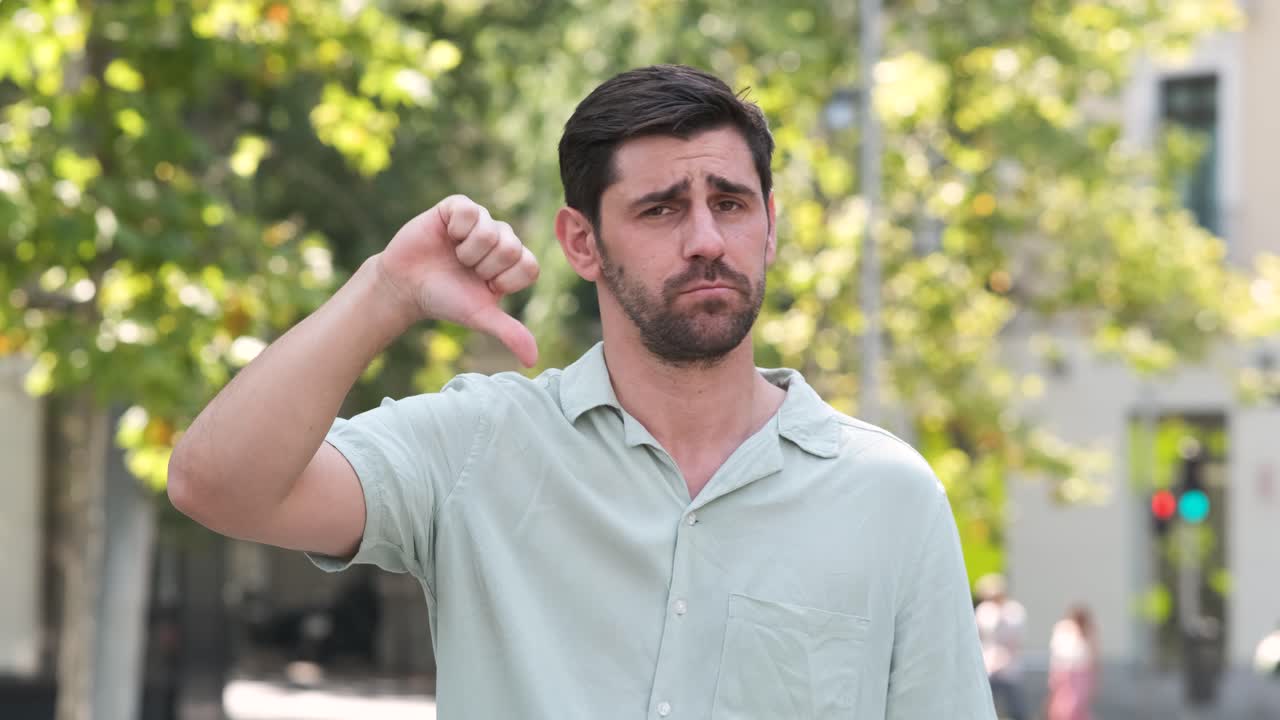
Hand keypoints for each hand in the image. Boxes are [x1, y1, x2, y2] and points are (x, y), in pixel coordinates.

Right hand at [376, 195, 539, 366]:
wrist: (406, 286)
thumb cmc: (445, 300)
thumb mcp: (480, 317)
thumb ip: (510, 333)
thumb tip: (533, 361)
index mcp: (512, 263)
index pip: (529, 266)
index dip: (503, 280)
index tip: (483, 286)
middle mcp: (501, 238)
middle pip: (511, 248)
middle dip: (483, 267)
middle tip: (466, 270)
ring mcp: (481, 220)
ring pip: (491, 231)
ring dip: (468, 251)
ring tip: (455, 255)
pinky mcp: (458, 206)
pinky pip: (471, 211)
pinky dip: (456, 230)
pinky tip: (446, 237)